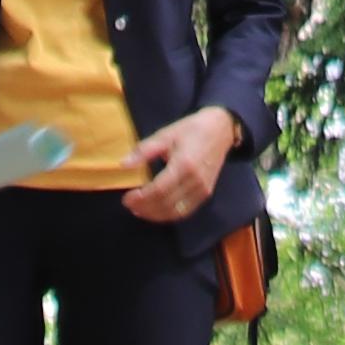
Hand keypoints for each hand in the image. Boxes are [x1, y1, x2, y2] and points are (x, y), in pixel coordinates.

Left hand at [121, 106, 239, 227]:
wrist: (220, 129)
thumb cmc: (191, 129)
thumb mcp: (165, 135)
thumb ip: (144, 150)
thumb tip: (124, 164)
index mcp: (184, 164)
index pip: (159, 190)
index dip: (141, 198)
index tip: (126, 198)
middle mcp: (195, 181)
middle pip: (166, 204)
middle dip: (145, 208)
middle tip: (129, 205)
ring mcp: (203, 189)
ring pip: (176, 212)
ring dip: (156, 215)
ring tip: (140, 210)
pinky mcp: (206, 193)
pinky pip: (186, 211)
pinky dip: (169, 214)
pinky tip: (157, 210)